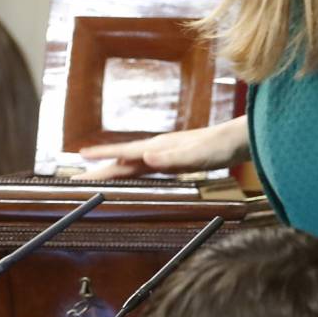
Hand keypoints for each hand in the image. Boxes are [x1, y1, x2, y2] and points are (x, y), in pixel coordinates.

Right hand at [81, 115, 249, 178]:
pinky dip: (131, 171)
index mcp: (159, 148)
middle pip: (122, 160)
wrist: (242, 139)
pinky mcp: (174, 159)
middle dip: (98, 168)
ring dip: (112, 170)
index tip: (80, 156)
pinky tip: (130, 174)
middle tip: (75, 177)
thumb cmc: (221, 147)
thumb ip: (171, 158)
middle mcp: (159, 148)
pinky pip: (145, 167)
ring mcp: (166, 153)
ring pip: (131, 164)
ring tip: (94, 176)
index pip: (124, 153)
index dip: (102, 156)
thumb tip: (146, 158)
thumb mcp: (197, 156)